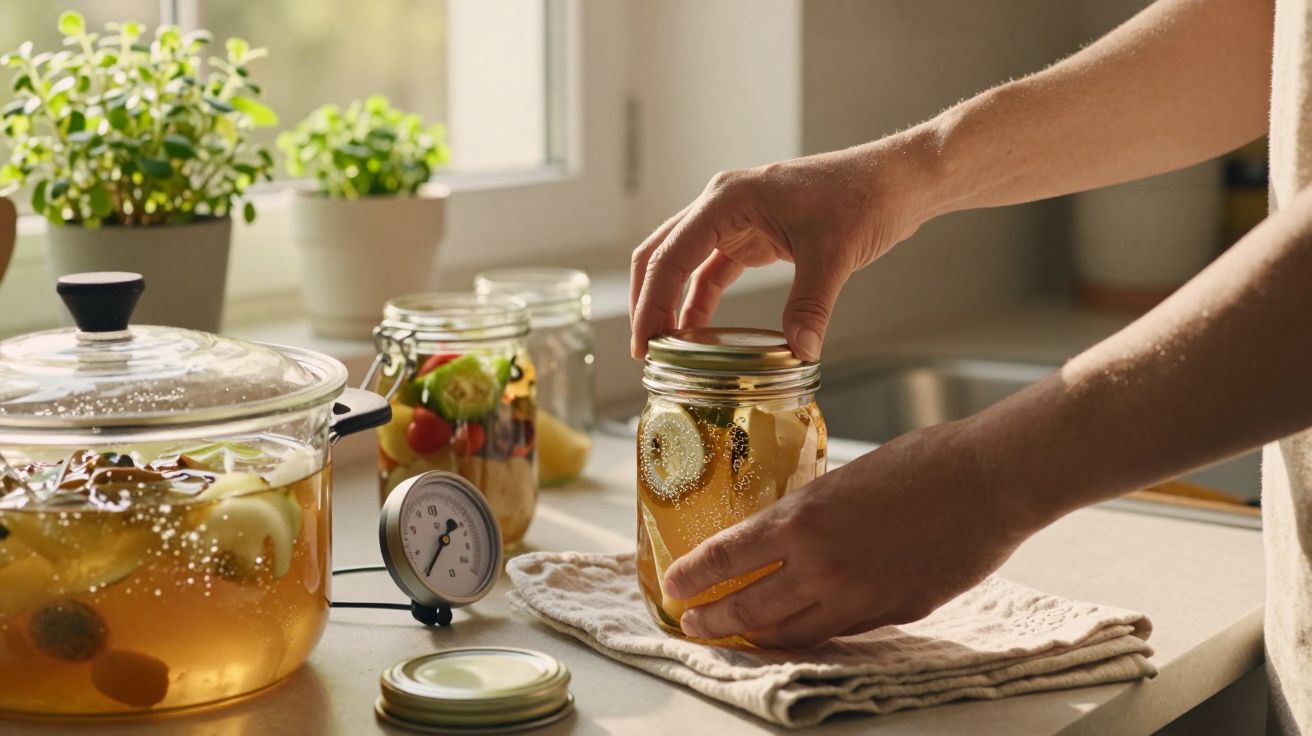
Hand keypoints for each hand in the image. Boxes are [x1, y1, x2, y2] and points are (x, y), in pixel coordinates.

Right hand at [629, 140, 935, 360]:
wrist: (896, 181)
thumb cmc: (864, 198)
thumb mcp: (834, 253)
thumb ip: (811, 303)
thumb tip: (799, 352)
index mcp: (728, 199)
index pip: (671, 255)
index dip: (652, 303)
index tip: (647, 344)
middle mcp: (722, 204)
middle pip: (662, 254)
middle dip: (648, 302)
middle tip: (645, 352)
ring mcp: (736, 219)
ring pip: (683, 263)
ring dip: (671, 303)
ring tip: (666, 349)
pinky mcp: (754, 235)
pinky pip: (714, 271)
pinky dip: (701, 300)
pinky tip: (700, 334)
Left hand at [662, 420, 1034, 648]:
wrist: (990, 481)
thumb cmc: (922, 463)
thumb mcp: (844, 478)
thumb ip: (809, 515)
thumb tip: (782, 537)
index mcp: (803, 520)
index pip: (726, 557)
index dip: (693, 577)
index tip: (673, 587)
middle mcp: (822, 567)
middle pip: (748, 609)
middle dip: (712, 622)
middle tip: (693, 624)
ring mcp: (858, 597)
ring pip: (791, 633)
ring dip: (757, 637)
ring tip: (737, 636)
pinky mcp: (894, 614)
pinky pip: (839, 632)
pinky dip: (809, 633)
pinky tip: (798, 629)